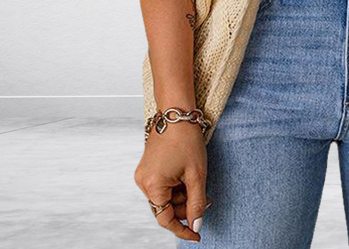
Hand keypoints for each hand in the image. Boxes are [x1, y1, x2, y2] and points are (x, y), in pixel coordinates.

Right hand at [134, 120, 209, 240]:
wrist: (177, 112)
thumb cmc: (187, 139)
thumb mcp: (197, 174)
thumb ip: (196, 203)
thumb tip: (196, 225)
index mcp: (152, 185)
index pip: (166, 219)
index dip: (182, 229)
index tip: (197, 235)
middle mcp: (142, 182)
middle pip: (166, 208)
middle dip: (186, 207)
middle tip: (206, 199)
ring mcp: (143, 174)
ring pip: (165, 197)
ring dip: (182, 195)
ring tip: (198, 183)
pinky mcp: (148, 167)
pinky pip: (162, 185)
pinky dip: (176, 186)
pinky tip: (188, 177)